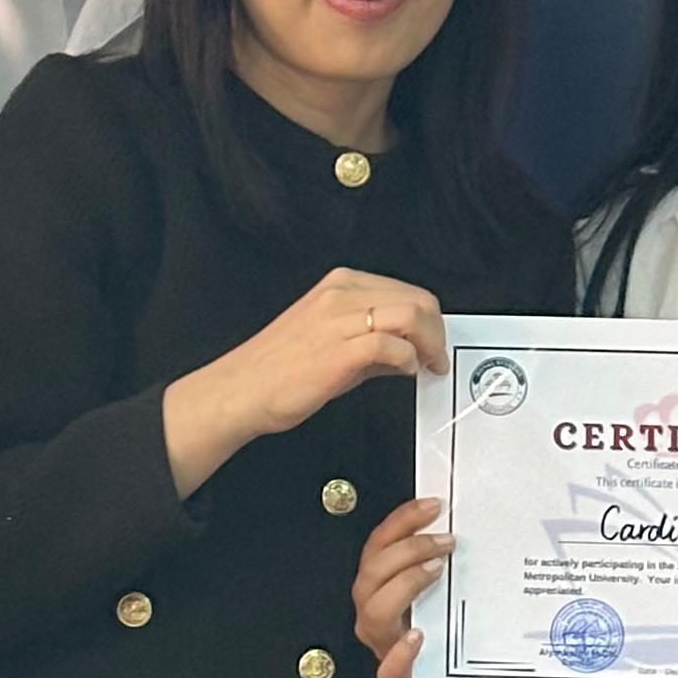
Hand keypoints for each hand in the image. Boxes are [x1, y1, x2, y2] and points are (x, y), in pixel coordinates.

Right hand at [224, 269, 449, 438]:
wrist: (240, 391)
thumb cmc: (276, 370)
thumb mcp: (328, 341)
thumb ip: (369, 342)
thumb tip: (405, 352)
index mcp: (338, 286)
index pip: (405, 290)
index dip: (429, 318)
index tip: (433, 341)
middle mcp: (340, 295)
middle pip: (416, 299)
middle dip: (436, 330)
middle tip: (437, 356)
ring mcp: (339, 320)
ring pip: (410, 314)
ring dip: (429, 343)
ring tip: (428, 365)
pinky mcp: (339, 351)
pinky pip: (391, 345)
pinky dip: (408, 359)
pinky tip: (405, 371)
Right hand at [355, 494, 447, 677]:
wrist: (436, 672)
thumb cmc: (435, 622)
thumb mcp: (434, 585)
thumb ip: (439, 558)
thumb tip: (464, 526)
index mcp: (378, 584)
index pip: (379, 544)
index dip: (402, 521)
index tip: (433, 506)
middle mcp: (372, 609)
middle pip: (372, 572)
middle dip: (409, 549)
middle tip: (445, 542)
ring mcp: (380, 641)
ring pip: (375, 610)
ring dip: (406, 584)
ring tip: (436, 571)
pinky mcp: (395, 673)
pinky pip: (388, 668)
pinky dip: (401, 652)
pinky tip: (418, 637)